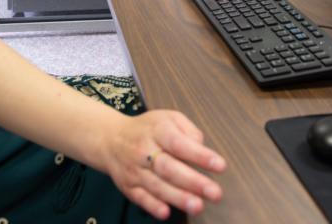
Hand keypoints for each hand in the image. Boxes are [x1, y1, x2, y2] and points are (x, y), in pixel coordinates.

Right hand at [101, 110, 225, 219]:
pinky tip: (166, 213)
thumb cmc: (149, 129)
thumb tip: (202, 148)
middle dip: (193, 182)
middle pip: (169, 167)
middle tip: (215, 193)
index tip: (220, 166)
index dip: (200, 155)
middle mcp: (144, 150)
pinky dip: (152, 206)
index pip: (179, 143)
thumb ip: (188, 130)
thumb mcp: (169, 118)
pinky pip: (140, 197)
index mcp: (158, 130)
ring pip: (157, 185)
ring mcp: (135, 170)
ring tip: (198, 206)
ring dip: (178, 198)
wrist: (110, 139)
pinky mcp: (128, 186)